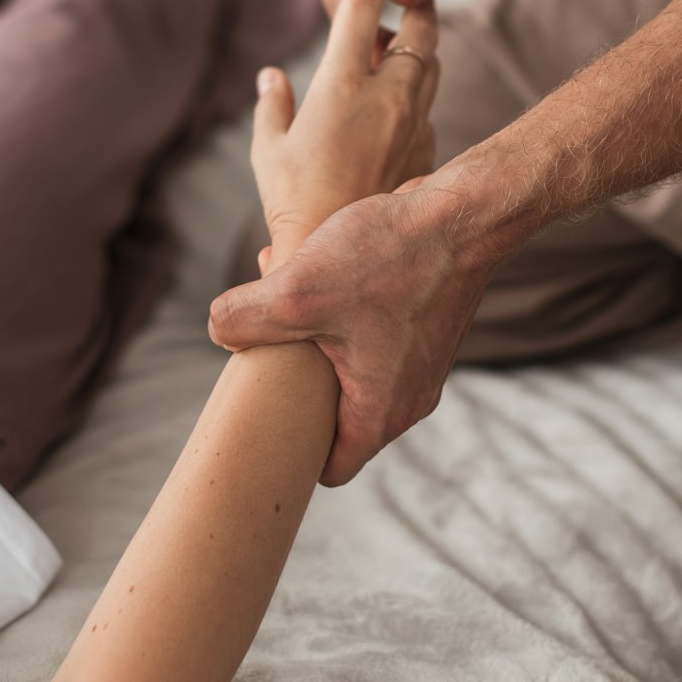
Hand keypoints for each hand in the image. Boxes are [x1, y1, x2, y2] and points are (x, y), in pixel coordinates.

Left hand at [209, 176, 494, 485]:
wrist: (464, 213)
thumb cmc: (389, 258)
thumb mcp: (296, 292)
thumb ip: (244, 321)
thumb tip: (217, 331)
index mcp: (381, 412)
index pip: (328, 468)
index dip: (289, 454)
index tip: (260, 424)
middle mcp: (409, 397)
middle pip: (335, 417)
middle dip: (292, 384)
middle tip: (261, 349)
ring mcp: (420, 362)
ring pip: (349, 370)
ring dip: (312, 337)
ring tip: (281, 291)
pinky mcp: (424, 327)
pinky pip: (370, 339)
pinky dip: (338, 313)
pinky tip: (314, 267)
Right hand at [249, 0, 438, 267]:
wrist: (331, 258)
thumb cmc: (290, 203)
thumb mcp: (267, 149)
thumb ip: (272, 105)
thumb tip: (272, 75)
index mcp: (341, 85)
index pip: (362, 7)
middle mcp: (387, 98)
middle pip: (419, 29)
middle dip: (416, 2)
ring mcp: (413, 126)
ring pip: (431, 66)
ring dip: (420, 45)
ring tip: (404, 36)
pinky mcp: (425, 153)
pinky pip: (427, 108)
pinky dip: (416, 92)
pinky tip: (399, 102)